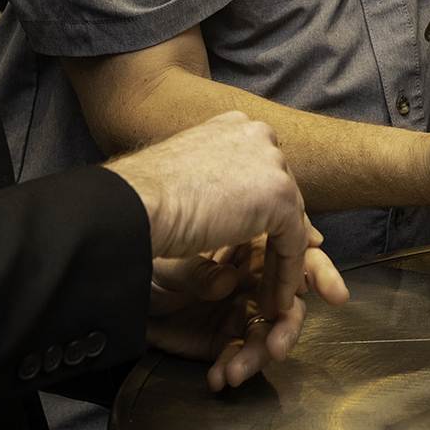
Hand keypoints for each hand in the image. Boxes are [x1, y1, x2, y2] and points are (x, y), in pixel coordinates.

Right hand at [103, 111, 312, 318]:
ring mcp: (272, 162)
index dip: (266, 216)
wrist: (135, 204)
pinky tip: (274, 302)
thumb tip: (243, 209)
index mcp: (235, 127)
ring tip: (272, 299)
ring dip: (282, 265)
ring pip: (290, 221)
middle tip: (275, 279)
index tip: (265, 250)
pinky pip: (293, 243)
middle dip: (279, 240)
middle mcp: (258, 135)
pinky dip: (286, 276)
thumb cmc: (146, 199)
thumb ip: (220, 186)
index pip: (263, 176)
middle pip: (282, 196)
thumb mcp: (188, 180)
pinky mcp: (279, 194)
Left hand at [143, 233, 349, 390]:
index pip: (296, 249)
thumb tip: (231, 287)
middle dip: (290, 324)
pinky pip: (239, 354)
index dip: (316, 272)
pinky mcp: (219, 336)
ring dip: (258, 353)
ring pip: (267, 331)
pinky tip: (221, 376)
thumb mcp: (180, 248)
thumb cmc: (148, 246)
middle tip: (284, 343)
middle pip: (289, 297)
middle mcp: (250, 272)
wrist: (116, 274)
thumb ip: (209, 268)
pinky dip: (234, 366)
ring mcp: (236, 305)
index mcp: (250, 236)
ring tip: (241, 368)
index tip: (332, 296)